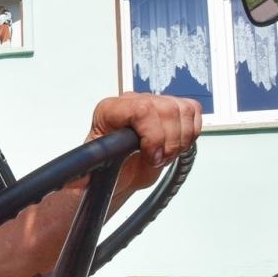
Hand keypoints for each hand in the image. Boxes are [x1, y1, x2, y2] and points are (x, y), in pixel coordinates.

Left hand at [87, 93, 201, 192]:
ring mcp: (153, 102)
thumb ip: (93, 167)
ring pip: (183, 109)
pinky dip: (190, 133)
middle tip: (157, 159)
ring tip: (164, 155)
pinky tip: (175, 146)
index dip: (153, 135)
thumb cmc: (107, 170)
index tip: (151, 157)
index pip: (141, 109)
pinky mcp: (172, 109)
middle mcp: (132, 101)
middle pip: (167, 109)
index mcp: (109, 111)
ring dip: (179, 140)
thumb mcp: (95, 170)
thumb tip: (84, 175)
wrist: (119, 173)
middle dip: (169, 141)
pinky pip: (193, 111)